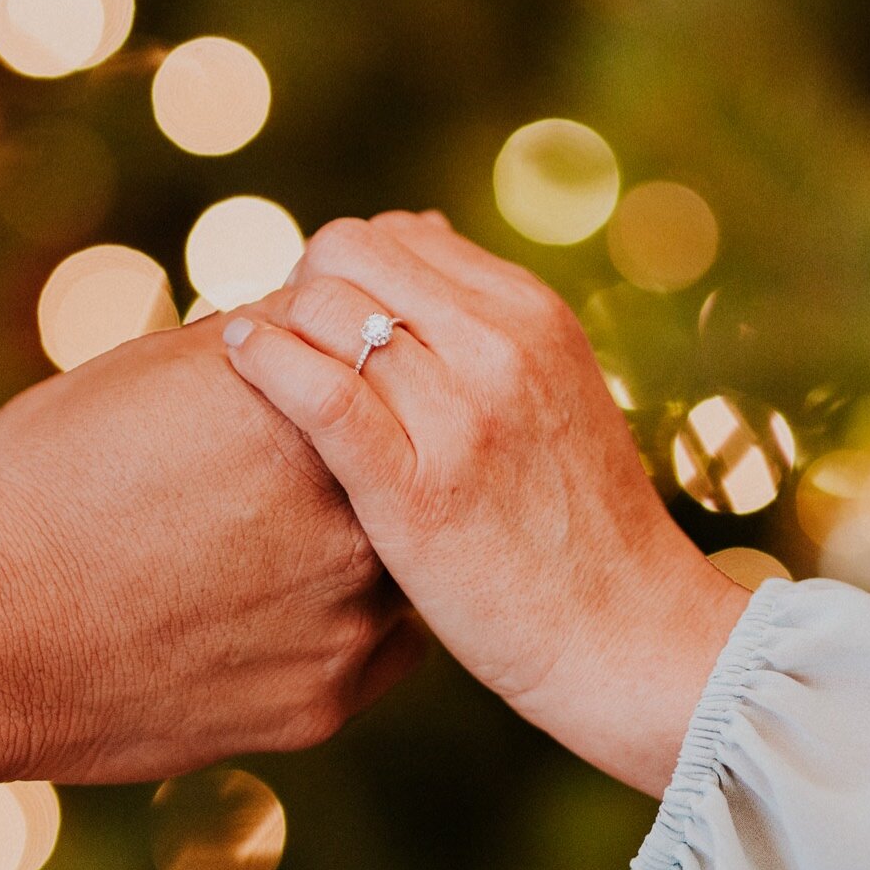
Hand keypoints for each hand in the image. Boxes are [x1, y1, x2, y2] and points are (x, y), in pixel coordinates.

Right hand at [0, 315, 422, 807]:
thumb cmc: (38, 482)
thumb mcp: (145, 373)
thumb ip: (256, 343)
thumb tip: (318, 305)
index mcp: (314, 415)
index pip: (378, 370)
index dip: (348, 372)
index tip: (320, 381)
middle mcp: (356, 515)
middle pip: (404, 469)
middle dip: (365, 461)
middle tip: (299, 469)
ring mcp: (351, 619)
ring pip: (401, 564)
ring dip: (363, 546)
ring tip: (281, 542)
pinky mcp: (327, 702)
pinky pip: (379, 648)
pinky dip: (341, 624)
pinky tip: (280, 609)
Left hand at [221, 213, 747, 794]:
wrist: (629, 635)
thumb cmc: (577, 523)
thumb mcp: (554, 390)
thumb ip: (486, 323)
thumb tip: (420, 239)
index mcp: (532, 314)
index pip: (398, 234)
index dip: (344, 266)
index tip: (325, 313)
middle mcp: (500, 346)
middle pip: (351, 253)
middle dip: (303, 284)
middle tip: (287, 339)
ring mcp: (460, 416)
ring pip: (326, 310)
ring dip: (277, 323)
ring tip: (253, 357)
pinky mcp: (416, 490)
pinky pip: (320, 392)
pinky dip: (265, 360)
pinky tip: (240, 358)